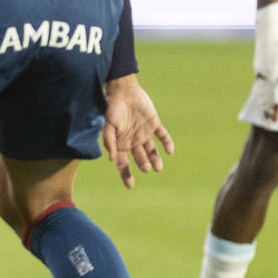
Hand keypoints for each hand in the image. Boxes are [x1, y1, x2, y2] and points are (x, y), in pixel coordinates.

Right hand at [102, 74, 173, 188]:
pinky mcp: (154, 124)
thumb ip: (109, 142)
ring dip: (155, 159)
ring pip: (152, 150)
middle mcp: (133, 141)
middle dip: (144, 165)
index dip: (126, 175)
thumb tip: (112, 159)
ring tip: (158, 167)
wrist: (124, 92)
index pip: (123, 163)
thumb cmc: (113, 109)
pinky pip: (162, 136)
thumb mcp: (108, 126)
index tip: (130, 186)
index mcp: (121, 144)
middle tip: (146, 168)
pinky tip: (170, 151)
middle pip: (139, 158)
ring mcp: (144, 133)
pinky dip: (167, 143)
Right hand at [253, 2, 277, 121]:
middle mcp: (263, 72)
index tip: (276, 118)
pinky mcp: (258, 65)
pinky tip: (261, 96)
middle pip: (266, 94)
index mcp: (272, 70)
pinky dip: (260, 92)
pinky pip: (259, 83)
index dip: (276, 106)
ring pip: (260, 89)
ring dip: (263, 102)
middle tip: (270, 121)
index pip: (275, 93)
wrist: (266, 26)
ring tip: (264, 112)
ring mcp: (259, 69)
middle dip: (268, 108)